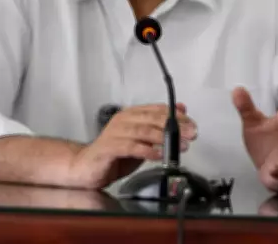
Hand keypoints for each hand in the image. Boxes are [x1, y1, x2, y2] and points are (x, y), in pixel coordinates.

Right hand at [67, 103, 197, 188]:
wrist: (85, 167)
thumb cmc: (114, 154)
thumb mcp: (141, 141)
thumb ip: (158, 128)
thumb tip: (181, 112)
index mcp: (131, 115)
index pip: (157, 109)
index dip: (176, 116)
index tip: (192, 124)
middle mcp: (123, 120)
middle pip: (152, 118)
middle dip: (175, 126)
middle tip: (191, 134)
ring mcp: (115, 132)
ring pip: (143, 130)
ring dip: (164, 138)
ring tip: (179, 146)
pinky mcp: (109, 147)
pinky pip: (131, 147)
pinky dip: (148, 150)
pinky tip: (159, 155)